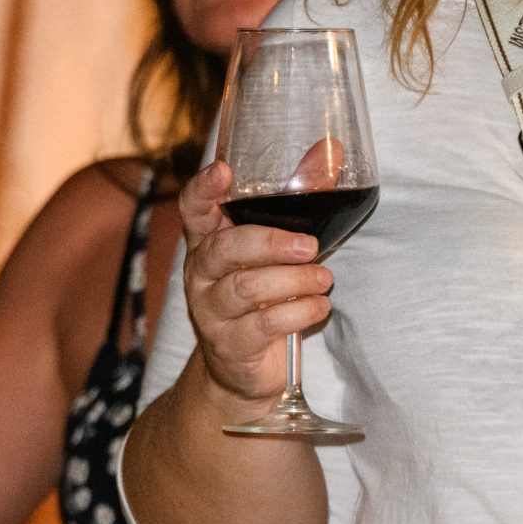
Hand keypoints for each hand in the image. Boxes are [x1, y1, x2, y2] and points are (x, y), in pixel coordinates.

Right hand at [176, 161, 331, 410]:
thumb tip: (329, 153)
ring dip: (293, 281)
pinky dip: (299, 313)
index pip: (194, 208)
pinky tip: (319, 307)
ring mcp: (211, 311)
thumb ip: (297, 203)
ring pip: (246, 288)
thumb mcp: (275, 251)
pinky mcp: (230, 345)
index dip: (204, 188)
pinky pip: (264, 325)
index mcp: (208, 241)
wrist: (244, 370)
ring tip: (325, 280)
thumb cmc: (263, 296)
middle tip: (309, 246)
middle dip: (270, 243)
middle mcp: (201, 274)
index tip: (224, 171)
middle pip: (225, 249)